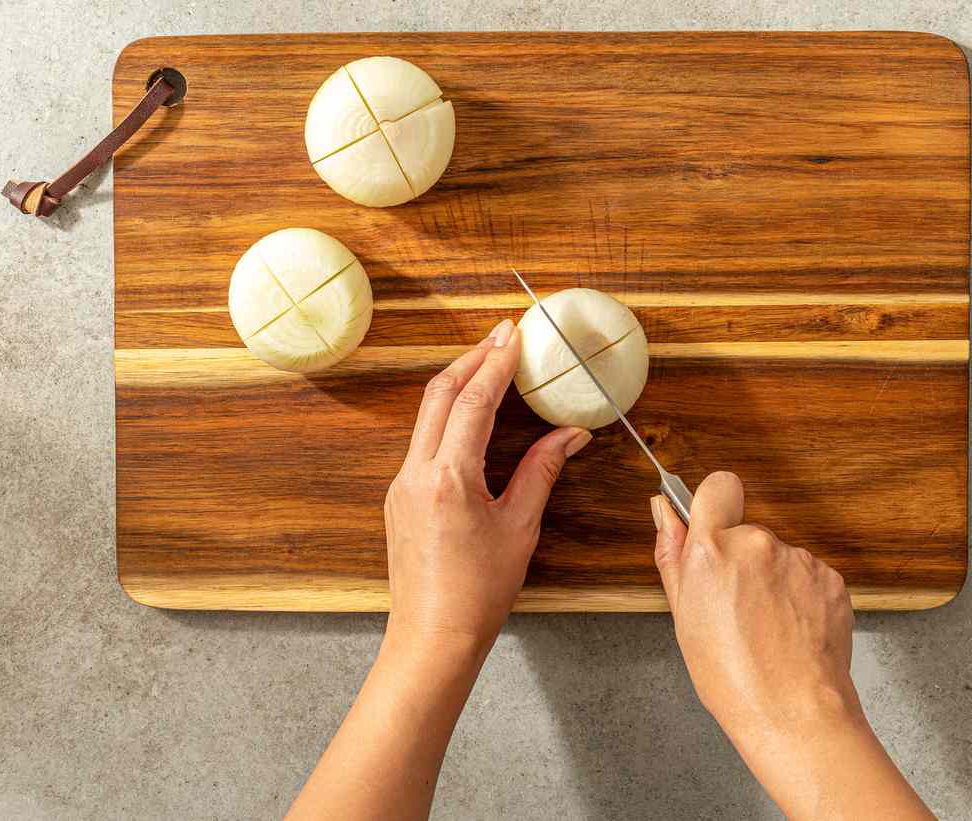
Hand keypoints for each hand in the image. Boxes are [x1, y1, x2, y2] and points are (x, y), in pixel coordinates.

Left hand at [384, 318, 589, 671]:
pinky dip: (449, 412)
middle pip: (440, 394)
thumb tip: (570, 433)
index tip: (516, 336)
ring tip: (490, 361)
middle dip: (473, 358)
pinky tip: (472, 411)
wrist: (432, 636)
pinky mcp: (401, 496)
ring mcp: (403, 483)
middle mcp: (417, 473)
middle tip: (502, 334)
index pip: (474, 403)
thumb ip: (542, 471)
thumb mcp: (520, 526)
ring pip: (427, 413)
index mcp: (449, 478)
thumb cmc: (478, 591)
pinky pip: (424, 438)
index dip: (497, 364)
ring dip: (459, 382)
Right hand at [650, 472, 859, 744]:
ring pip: (779, 557)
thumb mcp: (683, 618)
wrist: (794, 713)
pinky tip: (791, 631)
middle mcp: (758, 544)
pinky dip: (800, 597)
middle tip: (736, 609)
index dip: (715, 507)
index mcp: (713, 550)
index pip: (718, 486)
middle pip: (747, 531)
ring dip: (772, 581)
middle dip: (741, 560)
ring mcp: (799, 559)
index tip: (714, 532)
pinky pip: (807, 576)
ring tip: (767, 628)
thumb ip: (673, 553)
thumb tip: (663, 509)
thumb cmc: (733, 678)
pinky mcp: (830, 577)